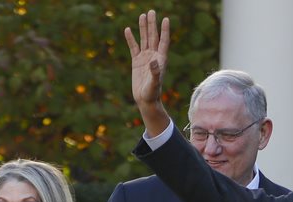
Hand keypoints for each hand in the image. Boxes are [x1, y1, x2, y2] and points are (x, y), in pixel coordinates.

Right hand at [125, 9, 171, 136]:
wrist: (145, 100)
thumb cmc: (152, 93)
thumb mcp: (154, 83)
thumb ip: (155, 72)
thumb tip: (153, 60)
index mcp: (161, 59)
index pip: (163, 41)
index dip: (164, 30)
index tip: (165, 19)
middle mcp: (154, 56)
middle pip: (153, 36)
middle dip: (152, 24)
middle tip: (151, 11)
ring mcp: (145, 58)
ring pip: (144, 39)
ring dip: (143, 28)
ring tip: (142, 15)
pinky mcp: (137, 62)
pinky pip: (133, 47)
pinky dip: (130, 39)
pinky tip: (127, 30)